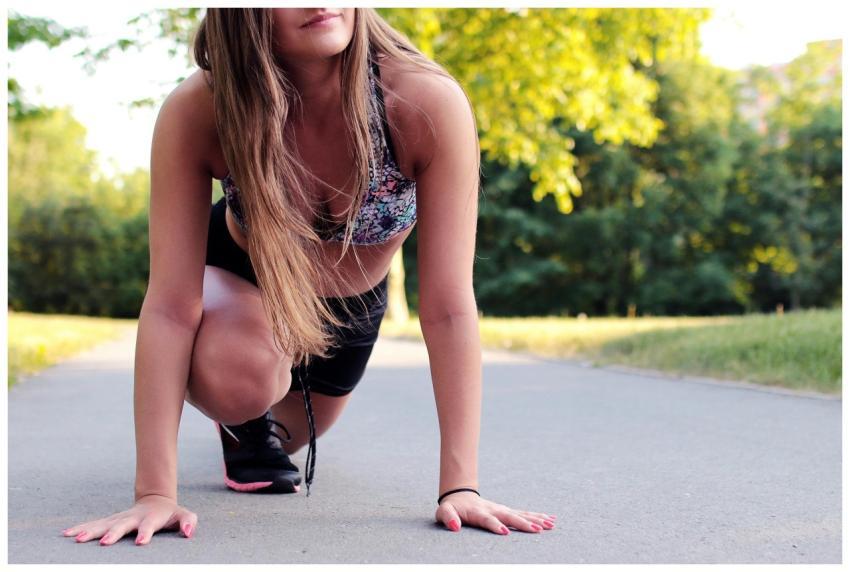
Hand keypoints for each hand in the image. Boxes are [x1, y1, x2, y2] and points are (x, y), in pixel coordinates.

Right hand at [61, 494, 197, 545]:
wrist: (156, 500)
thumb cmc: (170, 513)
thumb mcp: (184, 515)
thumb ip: (189, 522)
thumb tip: (189, 533)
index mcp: (150, 518)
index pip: (148, 526)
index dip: (145, 533)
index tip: (140, 542)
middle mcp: (132, 517)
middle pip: (121, 525)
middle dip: (112, 534)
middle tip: (103, 543)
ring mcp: (119, 518)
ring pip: (103, 524)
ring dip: (90, 531)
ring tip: (75, 539)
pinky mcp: (110, 521)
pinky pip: (94, 524)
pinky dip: (81, 528)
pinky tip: (67, 534)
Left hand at [435, 491, 555, 534]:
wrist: (460, 496)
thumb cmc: (452, 508)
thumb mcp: (443, 512)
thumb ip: (448, 517)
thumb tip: (454, 526)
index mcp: (478, 512)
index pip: (487, 520)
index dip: (495, 525)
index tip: (504, 532)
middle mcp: (493, 510)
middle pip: (509, 517)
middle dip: (523, 523)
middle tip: (536, 530)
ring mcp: (501, 510)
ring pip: (520, 514)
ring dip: (535, 520)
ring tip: (549, 525)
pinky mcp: (507, 512)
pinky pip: (524, 514)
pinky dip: (537, 517)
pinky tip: (550, 520)